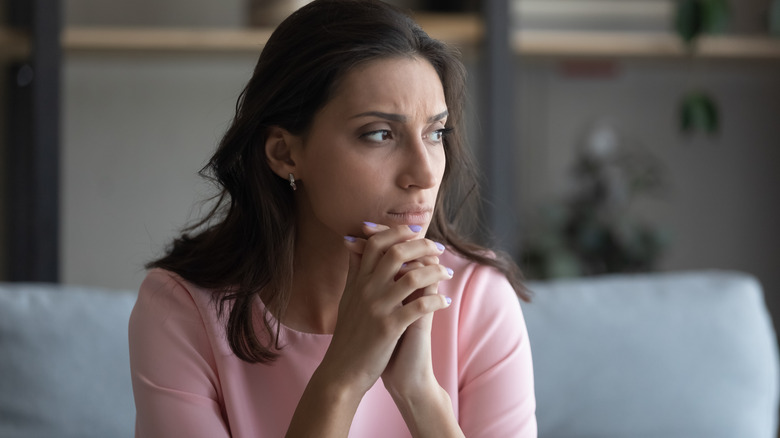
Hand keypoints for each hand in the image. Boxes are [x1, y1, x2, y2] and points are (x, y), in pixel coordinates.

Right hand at [318, 223, 451, 398]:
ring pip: (413, 277)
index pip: (376, 243)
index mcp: (358, 281)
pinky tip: (445, 301)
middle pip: (396, 253)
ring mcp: (378, 308)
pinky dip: (437, 300)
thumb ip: (354, 270)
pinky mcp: (389, 328)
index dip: (397, 233)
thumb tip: (352, 242)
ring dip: (435, 272)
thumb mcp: (347, 298)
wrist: (342, 371)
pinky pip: (420, 307)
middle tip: (439, 248)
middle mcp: (366, 290)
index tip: (416, 233)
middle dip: (422, 246)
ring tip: (446, 273)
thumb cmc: (349, 335)